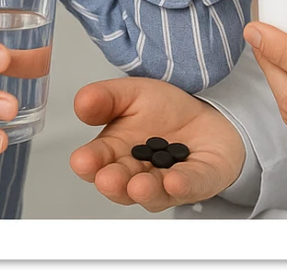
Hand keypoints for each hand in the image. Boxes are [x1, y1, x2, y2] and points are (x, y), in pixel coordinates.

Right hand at [70, 76, 245, 212]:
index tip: (83, 160)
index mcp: (116, 152)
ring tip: (139, 185)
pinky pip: (191, 185)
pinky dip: (183, 185)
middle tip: (108, 178)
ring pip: (154, 193)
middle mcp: (138, 172)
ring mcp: (168, 181)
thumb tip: (82, 102)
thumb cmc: (163, 110)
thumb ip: (106, 98)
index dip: (89, 163)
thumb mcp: (131, 93)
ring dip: (146, 191)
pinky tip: (175, 181)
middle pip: (122, 184)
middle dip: (114, 183)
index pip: (96, 162)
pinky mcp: (199, 180)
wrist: (205, 111)